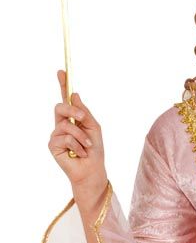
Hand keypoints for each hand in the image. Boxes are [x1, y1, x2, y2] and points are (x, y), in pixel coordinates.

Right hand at [49, 69, 107, 192]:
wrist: (92, 170)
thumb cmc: (94, 150)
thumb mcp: (94, 128)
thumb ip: (84, 113)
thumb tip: (75, 96)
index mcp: (73, 118)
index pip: (66, 99)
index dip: (63, 85)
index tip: (61, 71)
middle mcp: (62, 124)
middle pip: (60, 107)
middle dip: (72, 111)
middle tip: (82, 119)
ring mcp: (56, 134)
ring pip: (66, 125)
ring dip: (81, 136)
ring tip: (87, 146)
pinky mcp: (53, 145)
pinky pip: (65, 138)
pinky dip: (77, 146)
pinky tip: (79, 154)